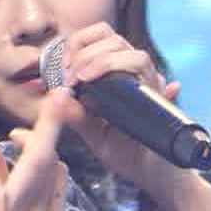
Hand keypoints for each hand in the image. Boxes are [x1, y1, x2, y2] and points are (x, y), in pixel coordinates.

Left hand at [54, 22, 210, 210]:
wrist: (154, 173)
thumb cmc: (127, 151)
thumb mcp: (92, 134)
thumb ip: (74, 116)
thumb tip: (50, 102)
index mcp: (116, 75)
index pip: (99, 37)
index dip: (78, 43)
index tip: (64, 66)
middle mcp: (134, 74)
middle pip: (113, 38)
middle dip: (85, 51)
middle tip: (71, 76)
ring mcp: (149, 84)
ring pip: (132, 53)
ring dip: (102, 60)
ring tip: (83, 79)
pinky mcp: (160, 98)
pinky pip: (150, 74)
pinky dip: (124, 72)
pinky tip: (106, 85)